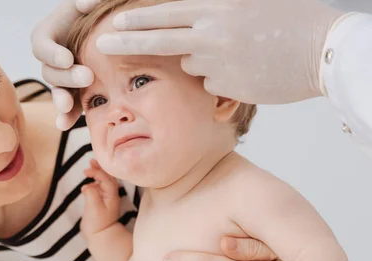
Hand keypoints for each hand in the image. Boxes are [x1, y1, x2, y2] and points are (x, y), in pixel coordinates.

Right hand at [31, 0, 99, 129]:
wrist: (106, 32)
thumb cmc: (94, 13)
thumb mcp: (87, 3)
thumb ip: (86, 0)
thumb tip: (86, 4)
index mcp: (47, 34)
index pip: (42, 45)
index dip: (52, 54)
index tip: (67, 58)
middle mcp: (50, 59)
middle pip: (50, 72)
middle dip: (66, 77)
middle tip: (87, 77)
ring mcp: (61, 78)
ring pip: (56, 91)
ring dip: (62, 100)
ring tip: (69, 106)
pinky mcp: (73, 92)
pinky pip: (67, 107)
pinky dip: (66, 116)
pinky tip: (65, 124)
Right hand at [81, 159, 120, 235]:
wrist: (100, 237)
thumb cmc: (98, 223)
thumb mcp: (94, 208)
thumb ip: (91, 194)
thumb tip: (87, 186)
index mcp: (111, 195)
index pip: (106, 178)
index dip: (98, 171)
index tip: (87, 170)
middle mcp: (111, 195)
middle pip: (108, 177)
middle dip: (100, 168)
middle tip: (91, 161)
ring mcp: (106, 199)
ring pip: (104, 182)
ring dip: (97, 174)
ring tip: (89, 169)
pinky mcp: (101, 203)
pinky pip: (99, 188)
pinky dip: (94, 183)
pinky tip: (87, 185)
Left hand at [97, 0, 344, 103]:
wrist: (324, 50)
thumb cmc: (290, 21)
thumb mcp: (248, 4)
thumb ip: (212, 12)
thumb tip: (186, 17)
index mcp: (217, 7)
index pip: (166, 12)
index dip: (138, 18)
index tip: (114, 22)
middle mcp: (212, 32)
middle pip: (159, 38)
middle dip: (127, 41)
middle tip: (102, 44)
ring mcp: (219, 61)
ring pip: (191, 63)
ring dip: (203, 60)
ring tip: (240, 52)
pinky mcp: (227, 86)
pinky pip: (211, 82)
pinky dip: (222, 77)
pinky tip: (248, 69)